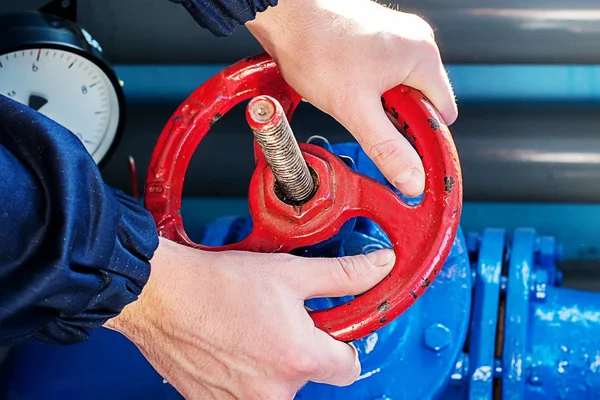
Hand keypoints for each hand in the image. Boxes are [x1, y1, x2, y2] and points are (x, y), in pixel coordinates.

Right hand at [104, 237, 393, 398]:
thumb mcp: (290, 272)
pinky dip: (244, 374)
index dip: (342, 344)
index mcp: (299, 359)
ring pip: (277, 388)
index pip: (349, 367)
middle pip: (311, 377)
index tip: (328, 329)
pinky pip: (245, 395)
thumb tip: (379, 267)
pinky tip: (232, 345)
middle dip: (303, 352)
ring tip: (252, 331)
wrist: (160, 295)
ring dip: (272, 364)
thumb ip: (343, 275)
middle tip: (281, 322)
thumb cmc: (216, 285)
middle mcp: (274, 392)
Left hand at [246, 0, 456, 196]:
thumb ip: (387, 149)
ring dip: (379, 104)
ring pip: (400, 88)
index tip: (403, 153)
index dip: (423, 137)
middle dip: (396, 119)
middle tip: (366, 120)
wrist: (285, 15)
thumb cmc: (316, 46)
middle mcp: (415, 42)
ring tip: (351, 98)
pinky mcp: (375, 38)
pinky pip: (384, 74)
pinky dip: (369, 89)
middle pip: (421, 101)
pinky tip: (346, 86)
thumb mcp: (354, 110)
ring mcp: (395, 37)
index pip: (443, 114)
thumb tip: (412, 179)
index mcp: (423, 56)